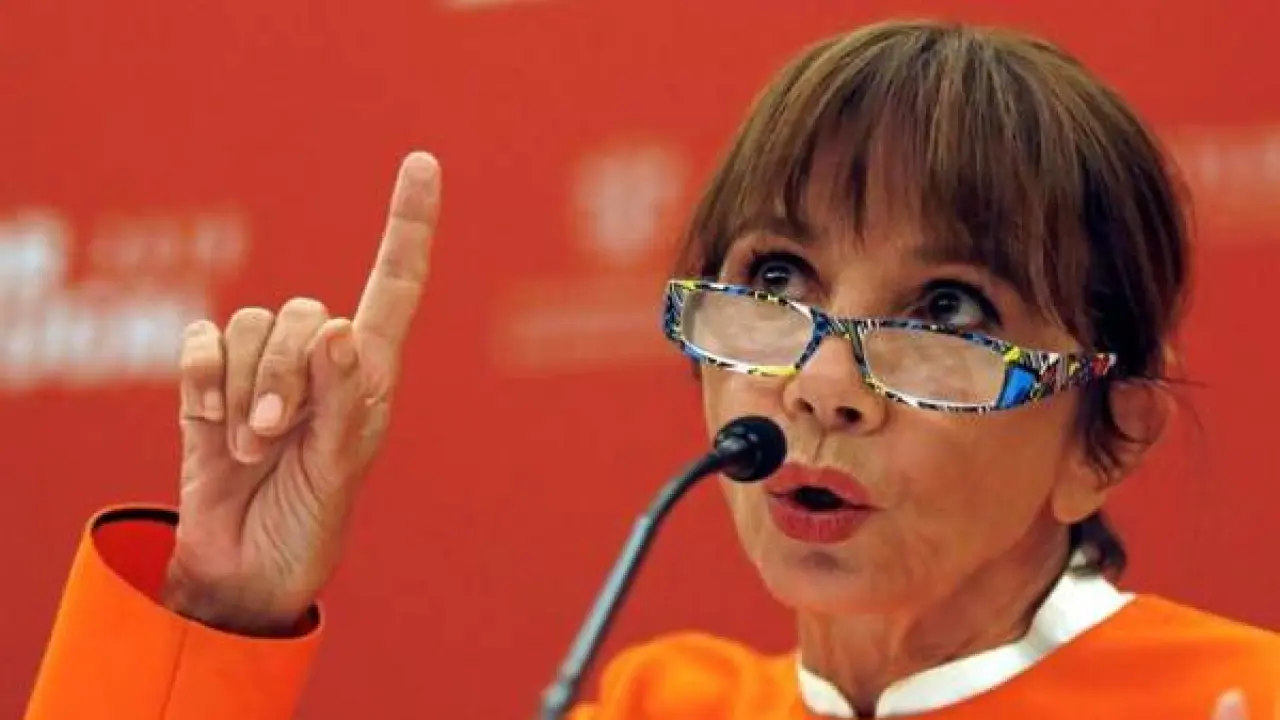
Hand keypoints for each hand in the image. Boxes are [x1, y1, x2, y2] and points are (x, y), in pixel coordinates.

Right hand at [164, 152, 440, 634]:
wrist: (249, 567)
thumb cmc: (314, 519)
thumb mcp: (341, 468)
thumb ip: (341, 400)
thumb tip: (336, 327)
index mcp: (369, 372)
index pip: (396, 283)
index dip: (409, 224)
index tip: (422, 163)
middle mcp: (319, 359)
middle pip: (300, 310)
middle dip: (284, 373)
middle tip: (278, 435)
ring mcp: (261, 370)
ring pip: (248, 322)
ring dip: (246, 389)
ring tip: (253, 446)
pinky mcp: (209, 385)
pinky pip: (200, 342)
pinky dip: (204, 381)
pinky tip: (213, 422)